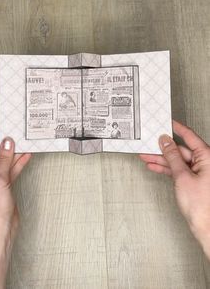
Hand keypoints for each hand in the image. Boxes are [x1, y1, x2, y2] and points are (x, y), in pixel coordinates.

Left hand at [0, 137, 31, 288]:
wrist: (2, 228)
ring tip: (24, 145)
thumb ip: (5, 160)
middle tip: (17, 138)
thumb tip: (7, 144)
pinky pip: (11, 171)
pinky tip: (25, 157)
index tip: (5, 133)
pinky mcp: (4, 187)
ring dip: (15, 155)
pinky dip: (18, 164)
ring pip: (5, 164)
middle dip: (7, 148)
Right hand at [139, 120, 209, 257]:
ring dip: (162, 159)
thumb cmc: (202, 206)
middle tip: (149, 143)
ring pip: (178, 161)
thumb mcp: (182, 176)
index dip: (177, 128)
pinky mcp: (195, 182)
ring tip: (146, 156)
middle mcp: (205, 163)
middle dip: (163, 148)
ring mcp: (200, 173)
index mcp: (207, 156)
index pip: (190, 136)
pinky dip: (167, 169)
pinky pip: (179, 171)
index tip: (167, 122)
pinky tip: (155, 167)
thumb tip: (166, 142)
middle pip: (181, 150)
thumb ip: (172, 157)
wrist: (207, 228)